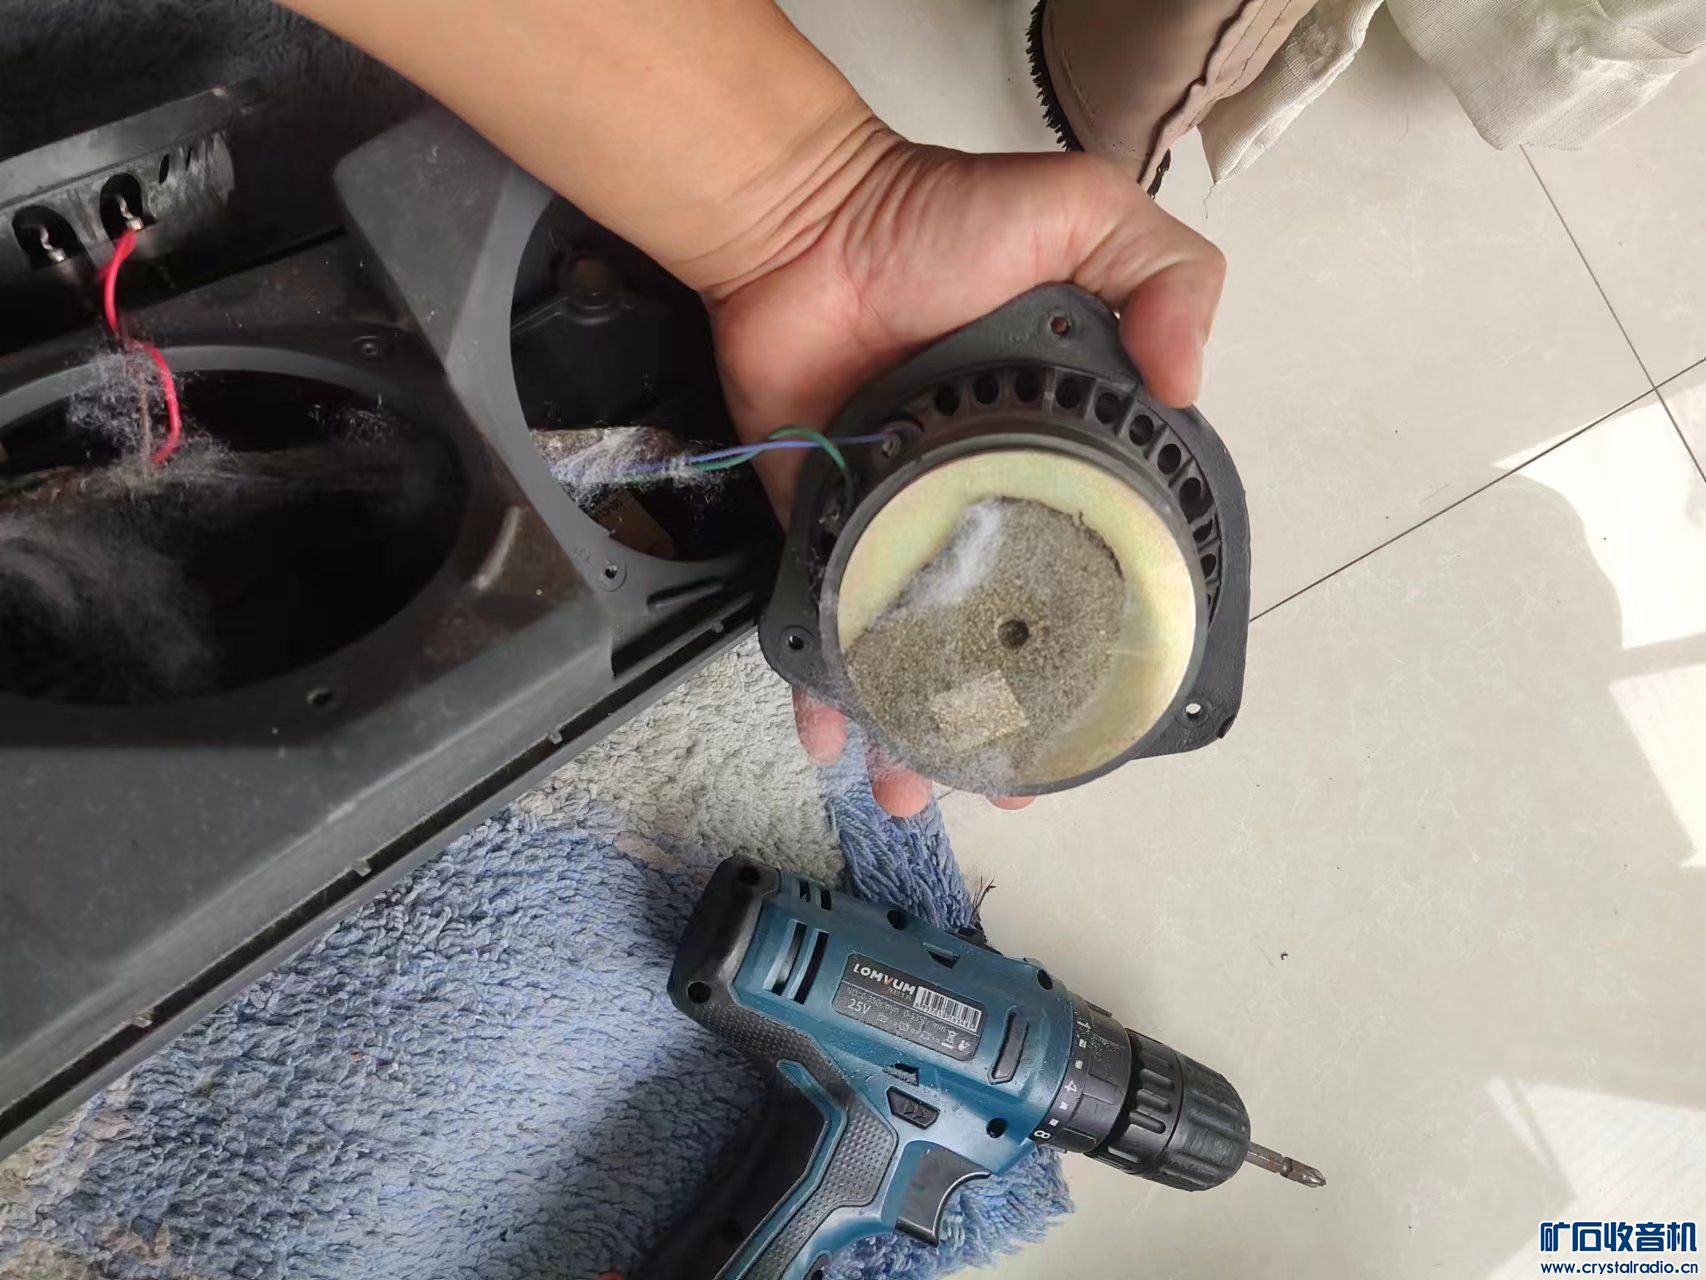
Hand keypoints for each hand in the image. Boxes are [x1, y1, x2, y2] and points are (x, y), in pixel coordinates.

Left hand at [704, 135, 1225, 816]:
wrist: (798, 225)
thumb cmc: (936, 221)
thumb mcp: (1086, 217)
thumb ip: (1169, 276)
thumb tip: (1190, 386)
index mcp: (1051, 453)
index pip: (1092, 562)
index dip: (1106, 642)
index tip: (1106, 713)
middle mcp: (979, 503)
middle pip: (998, 631)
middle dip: (1003, 717)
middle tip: (1001, 784)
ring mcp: (895, 524)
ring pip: (911, 649)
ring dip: (914, 727)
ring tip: (914, 793)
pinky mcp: (817, 531)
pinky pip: (822, 620)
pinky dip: (821, 682)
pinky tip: (832, 737)